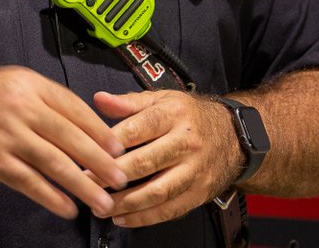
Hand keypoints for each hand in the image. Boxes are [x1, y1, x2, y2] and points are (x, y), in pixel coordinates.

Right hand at [0, 66, 127, 219]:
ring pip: (56, 162)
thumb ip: (37, 99)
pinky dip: (52, 197)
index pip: (74, 106)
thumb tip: (73, 123)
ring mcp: (7, 134)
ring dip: (83, 185)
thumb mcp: (5, 84)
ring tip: (102, 201)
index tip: (118, 146)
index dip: (99, 130)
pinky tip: (67, 207)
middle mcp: (21, 106)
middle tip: (121, 177)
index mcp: (27, 83)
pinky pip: (30, 182)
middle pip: (72, 136)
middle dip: (101, 161)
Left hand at [94, 90, 239, 227]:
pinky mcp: (199, 193)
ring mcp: (195, 170)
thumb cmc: (188, 116)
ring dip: (126, 203)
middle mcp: (186, 142)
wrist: (233, 136)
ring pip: (158, 192)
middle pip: (146, 162)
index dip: (110, 143)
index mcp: (174, 114)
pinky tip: (122, 219)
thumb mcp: (161, 99)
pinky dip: (144, 218)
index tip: (85, 152)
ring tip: (101, 206)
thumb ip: (128, 102)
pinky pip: (170, 210)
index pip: (138, 128)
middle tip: (85, 182)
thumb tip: (98, 99)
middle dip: (112, 176)